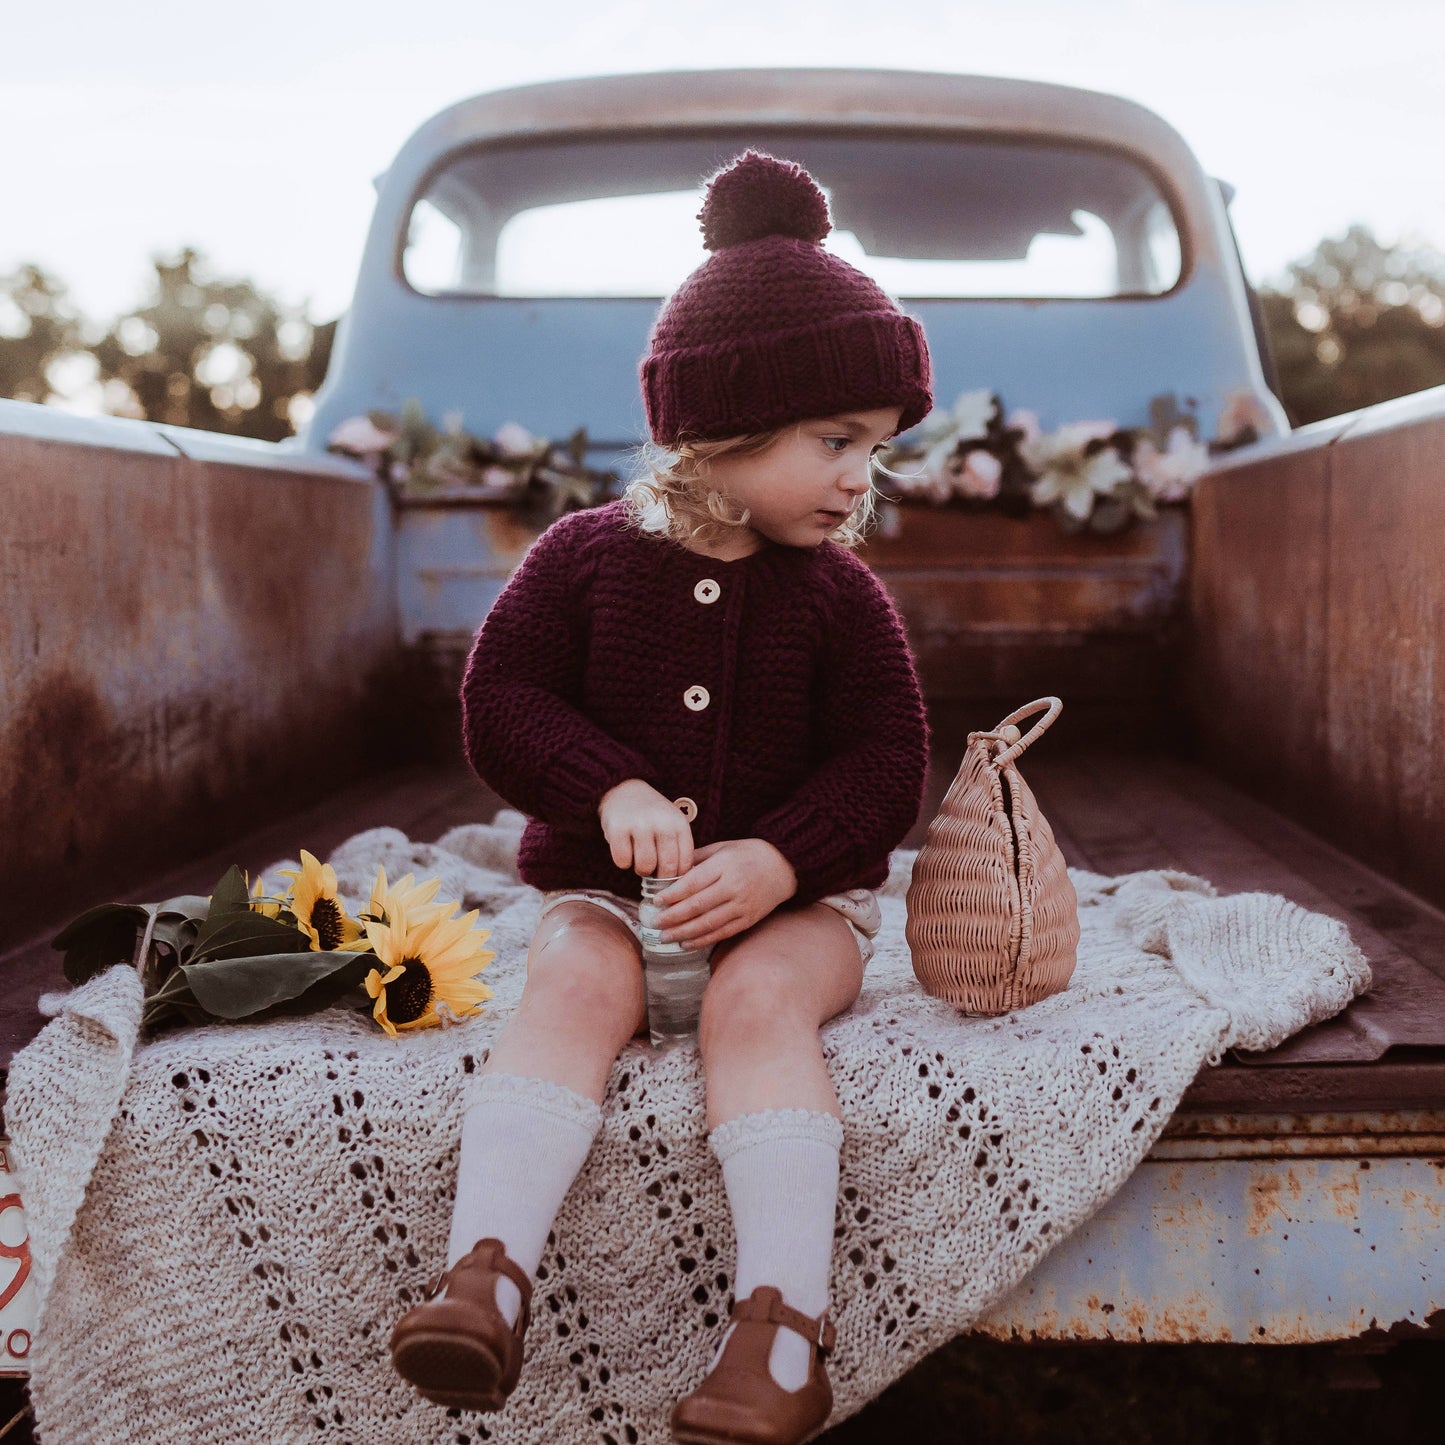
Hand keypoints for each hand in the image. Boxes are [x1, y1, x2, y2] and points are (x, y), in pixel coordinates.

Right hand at [598, 778, 694, 876]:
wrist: (624, 790)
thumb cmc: (652, 816)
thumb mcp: (672, 825)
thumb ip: (678, 849)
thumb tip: (679, 884)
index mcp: (679, 823)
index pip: (685, 862)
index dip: (677, 877)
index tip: (669, 878)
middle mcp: (662, 822)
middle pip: (666, 867)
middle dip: (659, 878)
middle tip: (653, 873)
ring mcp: (640, 824)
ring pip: (645, 866)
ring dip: (641, 870)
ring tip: (639, 861)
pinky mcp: (618, 828)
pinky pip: (622, 861)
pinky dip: (623, 862)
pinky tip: (625, 851)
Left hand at [654, 838, 797, 948]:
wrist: (784, 866)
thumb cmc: (748, 854)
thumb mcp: (722, 848)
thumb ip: (696, 859)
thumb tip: (669, 872)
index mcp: (725, 865)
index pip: (693, 883)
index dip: (673, 894)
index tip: (656, 901)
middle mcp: (734, 886)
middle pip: (698, 906)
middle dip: (673, 917)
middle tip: (655, 923)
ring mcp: (742, 905)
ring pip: (708, 923)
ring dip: (684, 932)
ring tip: (665, 937)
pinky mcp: (748, 919)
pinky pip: (722, 933)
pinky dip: (702, 940)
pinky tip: (686, 943)